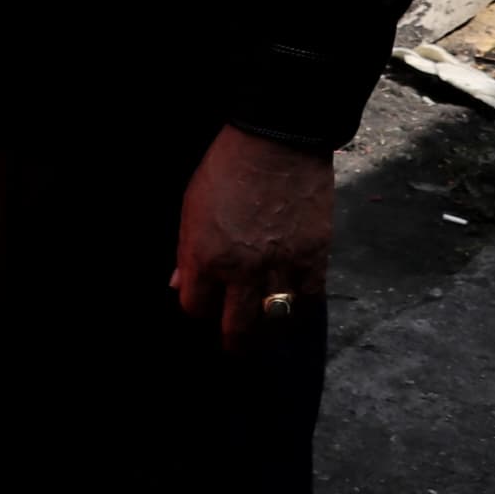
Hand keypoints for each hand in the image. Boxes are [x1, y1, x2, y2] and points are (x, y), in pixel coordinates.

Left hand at [171, 124, 331, 355]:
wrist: (277, 144)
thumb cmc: (224, 169)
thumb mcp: (190, 208)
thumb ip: (186, 251)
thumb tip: (179, 282)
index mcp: (205, 258)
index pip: (195, 307)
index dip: (198, 308)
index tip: (203, 305)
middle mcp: (242, 271)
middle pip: (237, 329)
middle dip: (233, 343)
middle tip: (234, 348)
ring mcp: (281, 268)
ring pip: (275, 323)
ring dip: (268, 336)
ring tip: (264, 340)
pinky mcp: (315, 259)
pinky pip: (309, 301)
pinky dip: (299, 311)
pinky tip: (292, 313)